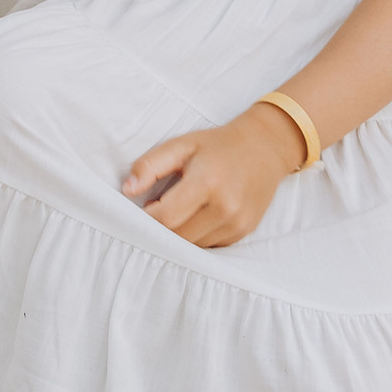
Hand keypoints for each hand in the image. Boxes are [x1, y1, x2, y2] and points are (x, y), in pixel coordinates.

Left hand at [122, 105, 303, 250]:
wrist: (265, 148)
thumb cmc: (218, 145)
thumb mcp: (182, 145)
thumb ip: (151, 165)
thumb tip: (127, 190)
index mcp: (207, 181)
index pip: (166, 217)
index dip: (145, 218)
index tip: (137, 211)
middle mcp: (225, 208)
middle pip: (177, 236)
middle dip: (159, 228)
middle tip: (153, 211)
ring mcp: (236, 224)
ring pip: (191, 245)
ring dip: (177, 234)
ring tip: (177, 210)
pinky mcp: (242, 233)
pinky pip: (208, 246)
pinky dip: (196, 236)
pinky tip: (196, 216)